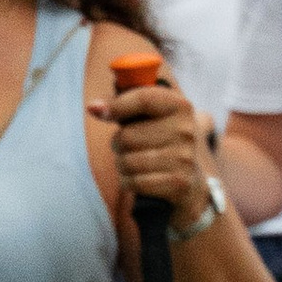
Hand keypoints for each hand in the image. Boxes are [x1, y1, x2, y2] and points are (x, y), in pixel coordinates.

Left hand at [100, 71, 213, 227]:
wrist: (188, 182)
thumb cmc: (159, 143)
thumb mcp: (149, 117)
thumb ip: (123, 106)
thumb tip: (93, 107)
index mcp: (180, 106)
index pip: (143, 98)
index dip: (116, 105)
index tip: (95, 110)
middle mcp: (186, 130)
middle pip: (128, 135)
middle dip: (117, 144)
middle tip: (127, 147)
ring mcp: (184, 158)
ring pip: (128, 161)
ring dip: (121, 164)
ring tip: (132, 163)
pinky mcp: (178, 183)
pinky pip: (134, 182)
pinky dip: (127, 182)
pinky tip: (136, 178)